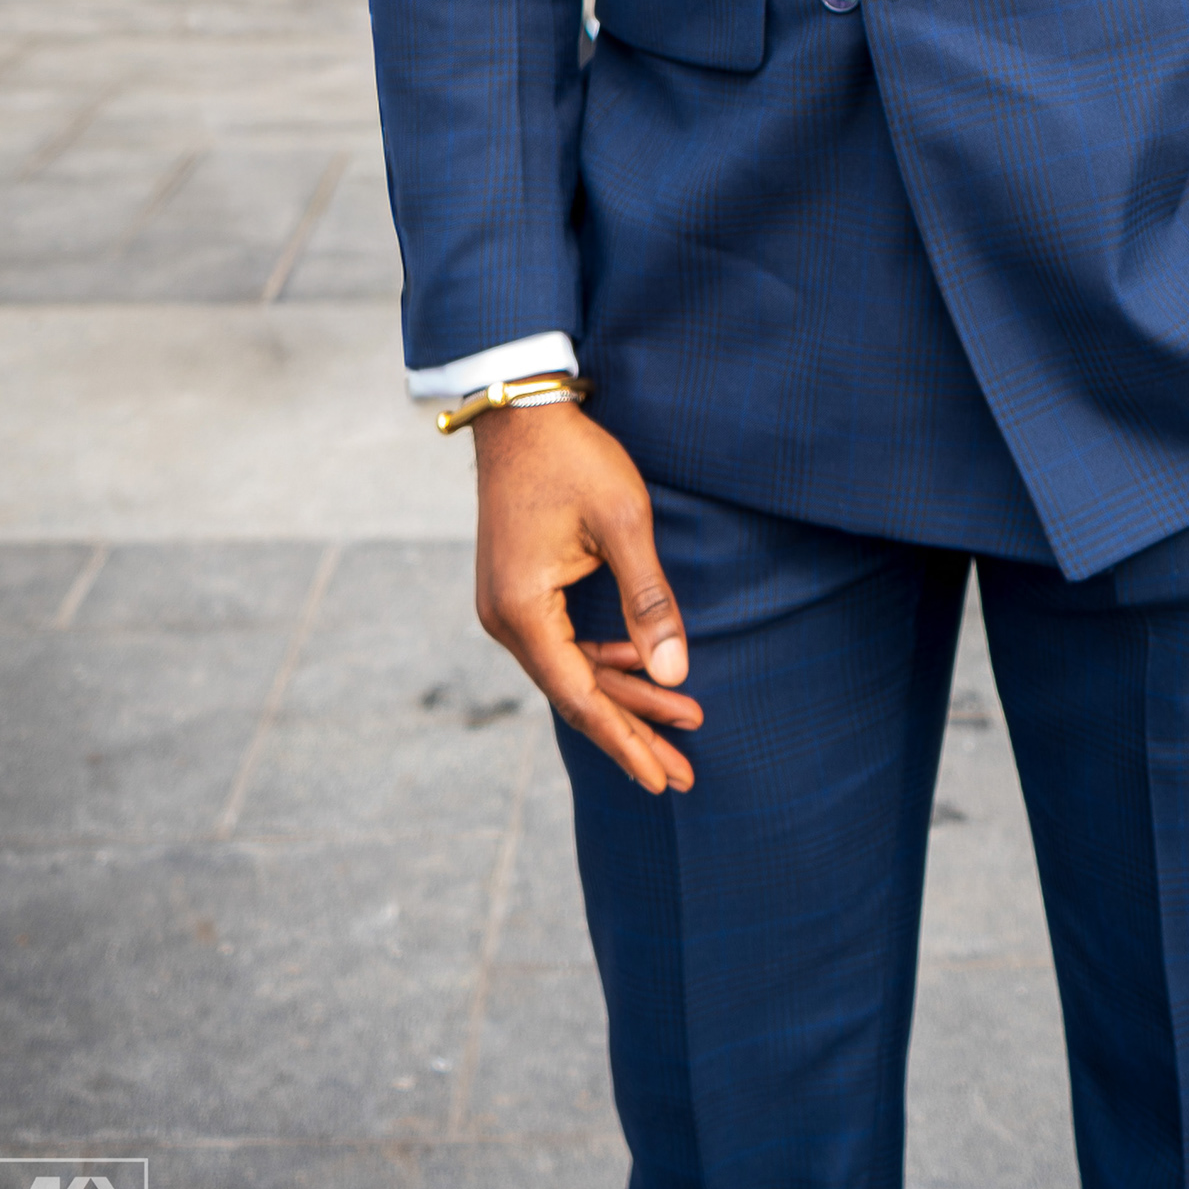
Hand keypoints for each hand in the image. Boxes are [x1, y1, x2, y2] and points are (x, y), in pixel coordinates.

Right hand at [472, 404, 700, 792]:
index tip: (663, 778)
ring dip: (626, 695)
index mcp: (522, 612)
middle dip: (634, 730)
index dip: (626, 740)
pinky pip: (564, 642)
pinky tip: (644, 666)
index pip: (580, 696)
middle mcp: (505, 620)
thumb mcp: (623, 523)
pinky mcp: (519, 591)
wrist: (520, 410)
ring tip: (683, 722)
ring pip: (573, 668)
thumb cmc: (573, 458)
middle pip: (576, 692)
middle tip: (684, 773)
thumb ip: (650, 601)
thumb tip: (675, 674)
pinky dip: (605, 659)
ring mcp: (507, 606)